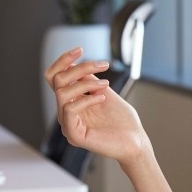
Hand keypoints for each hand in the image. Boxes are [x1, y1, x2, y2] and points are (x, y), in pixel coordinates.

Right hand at [43, 47, 149, 165]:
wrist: (136, 141)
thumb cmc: (123, 120)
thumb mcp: (103, 91)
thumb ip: (87, 79)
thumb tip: (74, 63)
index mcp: (71, 101)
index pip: (54, 78)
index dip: (63, 61)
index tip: (80, 50)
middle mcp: (66, 112)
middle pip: (57, 81)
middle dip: (79, 67)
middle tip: (103, 65)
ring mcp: (68, 125)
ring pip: (62, 93)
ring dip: (85, 83)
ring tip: (105, 85)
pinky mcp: (75, 135)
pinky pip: (70, 109)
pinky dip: (87, 99)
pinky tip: (102, 98)